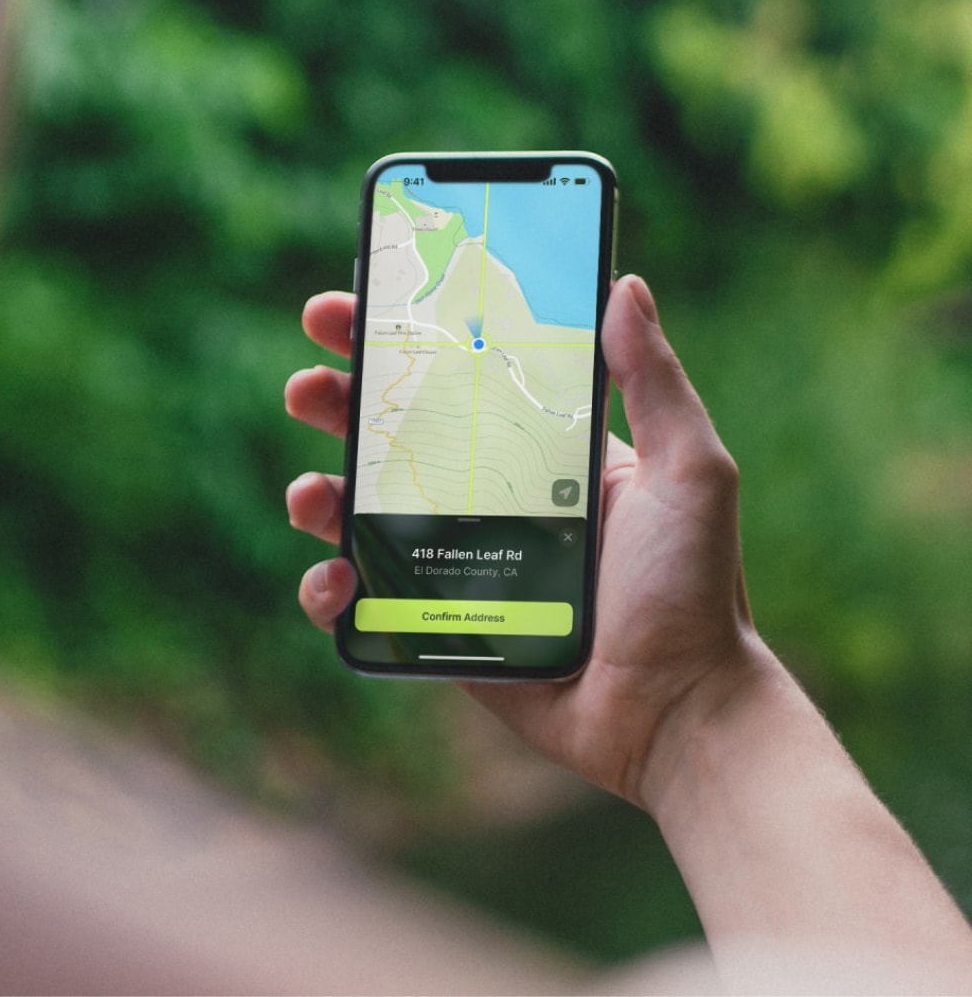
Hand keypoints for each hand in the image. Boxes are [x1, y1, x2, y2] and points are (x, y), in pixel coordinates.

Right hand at [285, 275, 764, 806]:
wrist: (675, 713)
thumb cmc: (691, 591)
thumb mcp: (688, 471)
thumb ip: (653, 382)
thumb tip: (624, 284)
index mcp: (539, 451)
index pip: (456, 378)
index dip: (399, 339)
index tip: (351, 303)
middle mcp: (488, 498)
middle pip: (390, 436)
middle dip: (336, 403)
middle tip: (305, 384)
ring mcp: (455, 563)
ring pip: (360, 515)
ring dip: (317, 493)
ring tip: (306, 494)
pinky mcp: (435, 626)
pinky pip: (362, 601)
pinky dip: (329, 590)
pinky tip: (334, 583)